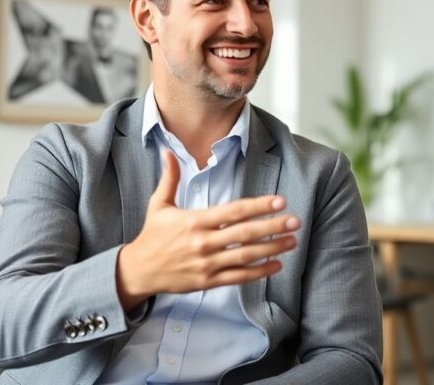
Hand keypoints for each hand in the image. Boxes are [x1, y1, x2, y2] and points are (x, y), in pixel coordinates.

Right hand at [116, 150, 298, 309]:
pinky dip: (259, 272)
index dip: (258, 206)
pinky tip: (276, 265)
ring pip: (245, 256)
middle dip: (273, 227)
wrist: (138, 271)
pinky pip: (238, 277)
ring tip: (292, 241)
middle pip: (245, 233)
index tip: (279, 201)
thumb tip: (168, 151)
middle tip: (295, 221)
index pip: (233, 211)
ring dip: (272, 249)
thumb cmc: (152, 235)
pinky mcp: (208, 282)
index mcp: (195, 221)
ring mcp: (207, 264)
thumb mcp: (159, 205)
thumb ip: (169, 178)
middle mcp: (203, 242)